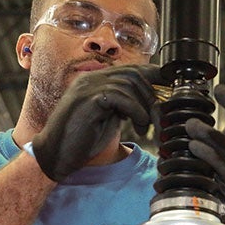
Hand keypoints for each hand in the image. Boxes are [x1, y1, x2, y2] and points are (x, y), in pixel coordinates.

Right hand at [32, 64, 163, 181]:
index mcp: (95, 81)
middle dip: (152, 95)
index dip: (153, 77)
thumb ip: (124, 106)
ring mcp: (87, 87)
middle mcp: (91, 79)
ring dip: (144, 106)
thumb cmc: (80, 141)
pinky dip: (135, 111)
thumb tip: (148, 103)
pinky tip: (137, 126)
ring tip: (145, 126)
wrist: (55, 155)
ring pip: (129, 83)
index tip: (169, 90)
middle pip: (133, 73)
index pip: (131, 69)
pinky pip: (120, 96)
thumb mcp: (108, 119)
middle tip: (159, 117)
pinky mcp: (87, 100)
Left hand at [185, 85, 224, 221]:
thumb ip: (172, 133)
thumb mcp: (178, 156)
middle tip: (208, 98)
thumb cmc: (183, 187)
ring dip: (212, 136)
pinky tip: (196, 147)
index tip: (220, 88)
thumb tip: (159, 106)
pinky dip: (212, 156)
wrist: (184, 224)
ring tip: (191, 128)